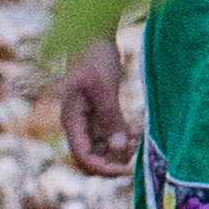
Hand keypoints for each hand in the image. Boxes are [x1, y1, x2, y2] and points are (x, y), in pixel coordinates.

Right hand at [56, 41, 135, 177]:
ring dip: (119, 150)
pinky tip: (135, 132)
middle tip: (136, 153)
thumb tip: (118, 147)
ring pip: (101, 149)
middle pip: (91, 157)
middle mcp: (77, 124)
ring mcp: (87, 120)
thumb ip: (110, 117)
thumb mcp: (104, 87)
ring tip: (137, 139)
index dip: (102, 168)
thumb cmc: (94, 58)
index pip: (82, 156)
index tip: (126, 170)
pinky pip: (108, 136)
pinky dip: (121, 138)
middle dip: (113, 161)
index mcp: (71, 120)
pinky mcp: (98, 114)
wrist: (93, 38)